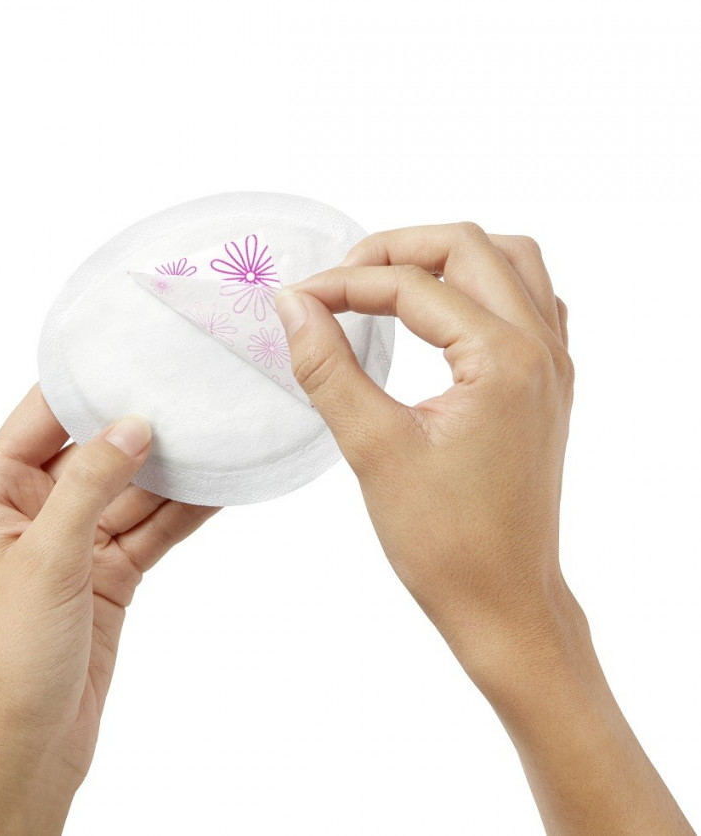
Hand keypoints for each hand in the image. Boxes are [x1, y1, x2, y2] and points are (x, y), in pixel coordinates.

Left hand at [0, 386, 217, 834]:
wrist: (28, 745)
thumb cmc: (11, 654)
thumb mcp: (47, 557)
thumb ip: (90, 484)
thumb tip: (133, 423)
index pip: (42, 415)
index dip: (86, 382)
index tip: (135, 349)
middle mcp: (37, 508)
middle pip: (98, 448)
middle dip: (143, 425)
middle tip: (193, 390)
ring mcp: (79, 540)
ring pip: (135, 490)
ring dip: (174, 470)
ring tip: (220, 433)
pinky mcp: (112, 571)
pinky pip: (153, 528)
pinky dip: (185, 511)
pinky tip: (220, 487)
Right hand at [275, 223, 694, 834]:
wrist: (503, 601)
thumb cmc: (445, 542)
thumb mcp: (373, 448)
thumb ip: (328, 367)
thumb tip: (294, 306)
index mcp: (503, 360)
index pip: (413, 286)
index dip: (345, 284)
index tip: (298, 300)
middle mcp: (541, 349)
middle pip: (471, 247)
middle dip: (397, 249)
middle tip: (340, 278)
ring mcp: (553, 365)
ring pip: (511, 262)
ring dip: (448, 257)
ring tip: (389, 282)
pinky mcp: (549, 386)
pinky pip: (530, 299)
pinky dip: (484, 285)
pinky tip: (446, 312)